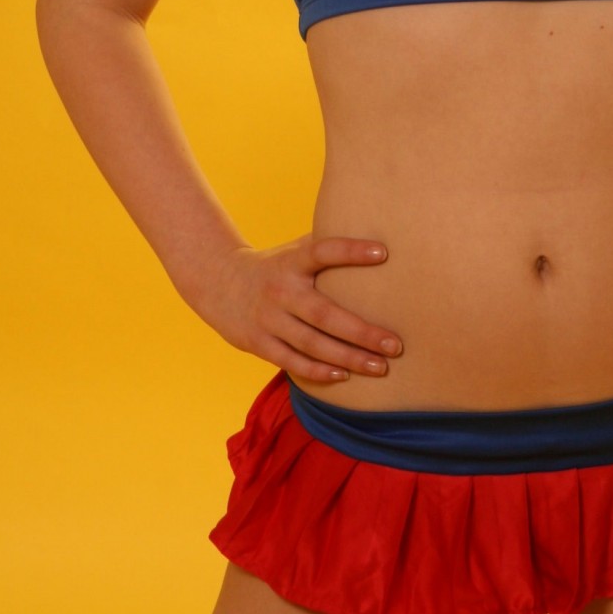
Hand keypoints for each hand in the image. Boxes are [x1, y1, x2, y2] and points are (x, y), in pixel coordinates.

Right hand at [184, 234, 404, 385]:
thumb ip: (327, 247)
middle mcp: (281, 291)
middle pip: (325, 314)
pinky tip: (344, 376)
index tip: (383, 252)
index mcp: (293, 262)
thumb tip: (379, 237)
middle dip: (362, 332)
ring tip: (379, 367)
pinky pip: (291, 361)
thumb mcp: (295, 250)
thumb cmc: (275, 266)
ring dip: (347, 357)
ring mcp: (268, 319)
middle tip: (395, 345)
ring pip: (312, 343)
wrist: (217, 281)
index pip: (323, 251)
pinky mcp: (258, 342)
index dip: (351, 251)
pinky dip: (317, 371)